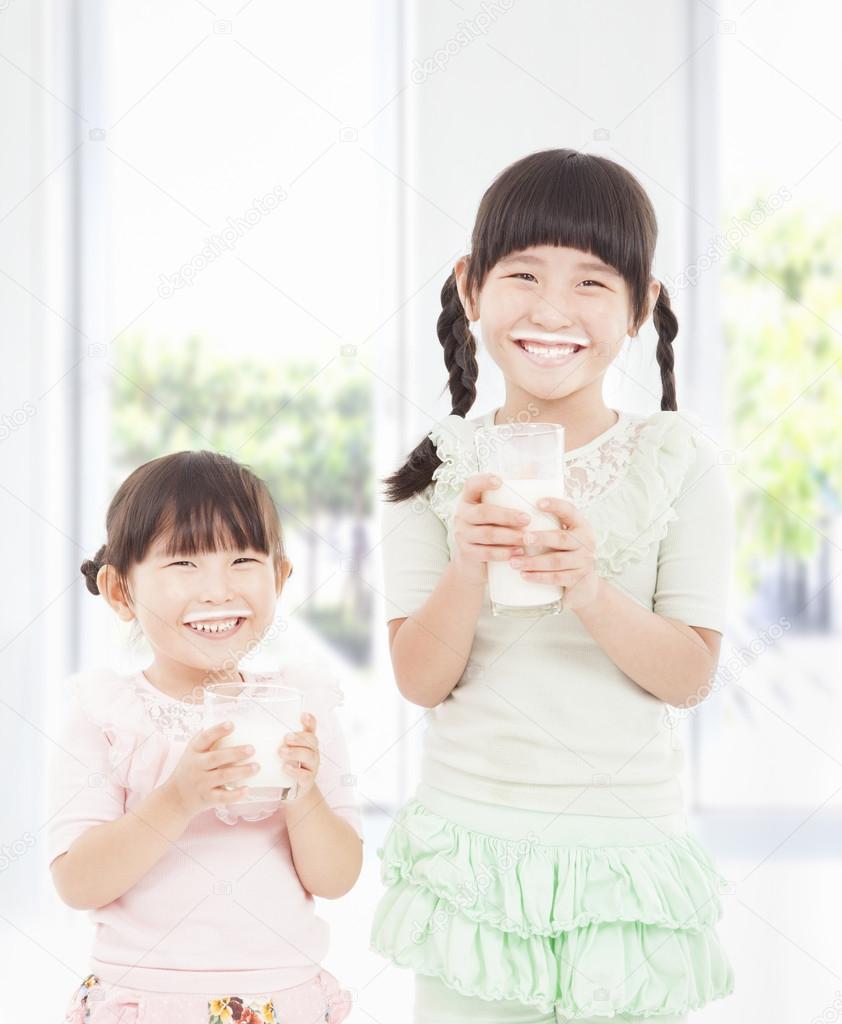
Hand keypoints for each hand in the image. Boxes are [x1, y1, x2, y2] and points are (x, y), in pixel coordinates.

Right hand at [163, 721, 257, 819]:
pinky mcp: (207, 798)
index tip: (231, 724)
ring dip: (241, 771)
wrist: (175, 797)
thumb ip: (206, 738)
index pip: (205, 738)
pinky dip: (235, 794)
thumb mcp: (192, 752)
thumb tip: (227, 719)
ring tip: (256, 766)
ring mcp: (201, 783)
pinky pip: (222, 797)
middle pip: (216, 758)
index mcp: (194, 751)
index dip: (218, 730)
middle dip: (235, 753)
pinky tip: (247, 789)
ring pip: (222, 776)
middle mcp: (197, 766)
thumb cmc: (190, 769)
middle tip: (252, 749)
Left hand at [278, 712, 319, 800]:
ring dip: (295, 752)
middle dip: (299, 737)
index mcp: (306, 743)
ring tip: (281, 752)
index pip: (311, 729)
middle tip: (285, 737)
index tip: (302, 715)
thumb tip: (254, 729)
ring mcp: (312, 767)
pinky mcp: (307, 781)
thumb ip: (276, 741)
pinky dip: (295, 771)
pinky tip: (286, 768)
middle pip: (312, 740)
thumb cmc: (286, 766)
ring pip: (309, 756)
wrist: (293, 792)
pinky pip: (305, 775)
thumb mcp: (284, 752)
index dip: (310, 721)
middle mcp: (312, 752)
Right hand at [451, 472, 531, 585]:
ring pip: (486, 534)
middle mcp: (462, 515)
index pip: (471, 484)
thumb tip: (533, 466)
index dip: (484, 481)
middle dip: (506, 515)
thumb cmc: (493, 528)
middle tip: (527, 519)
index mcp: (470, 499)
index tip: (500, 481)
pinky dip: (503, 553)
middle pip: (483, 512)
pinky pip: (485, 553)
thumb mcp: (498, 509)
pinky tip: (518, 553)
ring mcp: (462, 534)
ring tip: (527, 538)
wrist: (473, 563)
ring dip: (509, 536)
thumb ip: (513, 490)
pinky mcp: (466, 553)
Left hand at [508, 497, 601, 611]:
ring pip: (556, 561)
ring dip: (533, 562)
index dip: (555, 505)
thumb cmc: (565, 552)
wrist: (585, 584)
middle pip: (562, 538)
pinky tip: (525, 575)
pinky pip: (557, 578)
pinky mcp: (578, 579)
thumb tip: (518, 506)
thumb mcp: (563, 536)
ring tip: (513, 562)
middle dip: (541, 538)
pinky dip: (539, 577)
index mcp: (580, 525)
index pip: (570, 511)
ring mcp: (584, 561)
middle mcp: (586, 541)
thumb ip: (548, 523)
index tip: (538, 503)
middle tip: (524, 538)